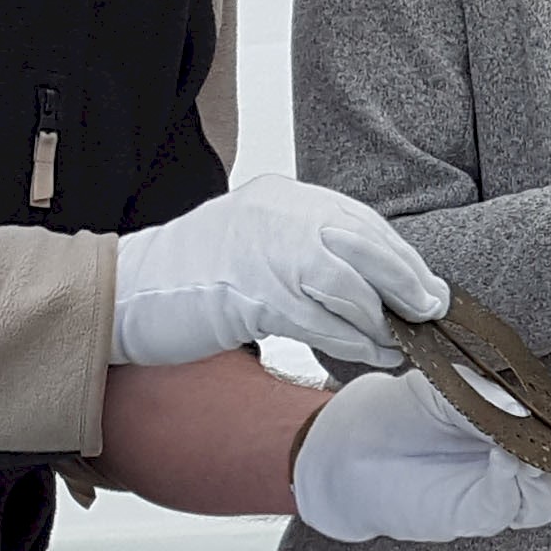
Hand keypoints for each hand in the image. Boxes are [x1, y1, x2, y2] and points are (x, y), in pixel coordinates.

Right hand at [114, 178, 443, 370]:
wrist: (120, 291)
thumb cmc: (185, 277)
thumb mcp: (251, 243)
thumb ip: (302, 250)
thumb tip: (367, 284)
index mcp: (280, 198)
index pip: (359, 221)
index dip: (399, 257)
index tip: (425, 285)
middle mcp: (277, 216)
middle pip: (366, 246)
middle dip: (406, 283)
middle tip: (430, 311)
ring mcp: (264, 252)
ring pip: (349, 285)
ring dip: (380, 321)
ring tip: (397, 345)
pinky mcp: (252, 295)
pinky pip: (320, 319)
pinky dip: (351, 339)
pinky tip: (369, 353)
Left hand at [293, 370, 550, 542]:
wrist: (346, 445)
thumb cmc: (401, 411)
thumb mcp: (452, 389)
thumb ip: (496, 402)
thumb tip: (536, 414)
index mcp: (526, 427)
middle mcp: (521, 463)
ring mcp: (501, 492)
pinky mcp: (474, 514)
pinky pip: (508, 504)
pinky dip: (518, 482)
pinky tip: (514, 459)